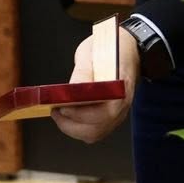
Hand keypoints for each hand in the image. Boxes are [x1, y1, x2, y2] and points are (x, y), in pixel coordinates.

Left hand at [52, 25, 139, 143]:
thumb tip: (69, 92)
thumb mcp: (93, 53)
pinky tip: (68, 117)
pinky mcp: (111, 117)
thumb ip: (82, 73)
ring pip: (94, 134)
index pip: (105, 112)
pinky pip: (95, 131)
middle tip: (55, 111)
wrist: (128, 49)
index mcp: (121, 88)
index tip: (63, 107)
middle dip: (71, 124)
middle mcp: (122, 105)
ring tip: (59, 114)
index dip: (81, 114)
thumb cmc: (110, 49)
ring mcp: (118, 114)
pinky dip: (78, 129)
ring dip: (73, 128)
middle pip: (97, 128)